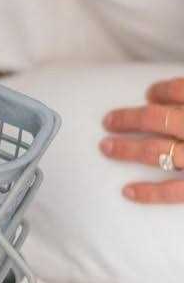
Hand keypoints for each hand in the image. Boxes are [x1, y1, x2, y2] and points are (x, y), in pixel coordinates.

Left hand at [101, 78, 183, 202]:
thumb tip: (173, 100)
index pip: (179, 90)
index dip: (161, 91)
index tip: (150, 94)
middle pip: (157, 118)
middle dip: (129, 119)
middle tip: (108, 122)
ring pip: (156, 151)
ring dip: (127, 150)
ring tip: (106, 148)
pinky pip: (174, 191)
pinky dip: (149, 193)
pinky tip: (127, 191)